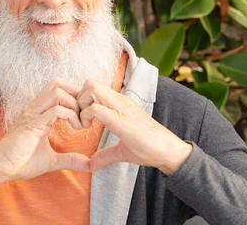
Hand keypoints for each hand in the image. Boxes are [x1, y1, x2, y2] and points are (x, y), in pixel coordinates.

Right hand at [0, 78, 88, 188]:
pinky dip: (71, 116)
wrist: (0, 168)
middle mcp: (35, 107)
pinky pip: (56, 110)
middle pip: (58, 83)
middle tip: (83, 115)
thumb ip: (70, 159)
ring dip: (75, 105)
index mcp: (38, 111)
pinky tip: (75, 128)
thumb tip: (89, 164)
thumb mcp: (52, 160)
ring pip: (58, 92)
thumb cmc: (21, 162)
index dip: (75, 97)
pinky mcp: (33, 124)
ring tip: (80, 124)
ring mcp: (33, 114)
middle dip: (76, 95)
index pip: (58, 88)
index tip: (83, 115)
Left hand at [77, 80, 192, 174]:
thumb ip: (105, 155)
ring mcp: (121, 107)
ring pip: (92, 88)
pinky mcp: (121, 119)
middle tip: (78, 119)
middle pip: (90, 82)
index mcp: (120, 104)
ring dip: (81, 105)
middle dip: (78, 99)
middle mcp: (120, 101)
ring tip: (82, 124)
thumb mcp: (121, 150)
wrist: (168, 151)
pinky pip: (96, 108)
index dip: (81, 100)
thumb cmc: (148, 149)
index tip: (79, 119)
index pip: (95, 87)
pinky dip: (84, 116)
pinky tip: (86, 129)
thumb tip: (91, 165)